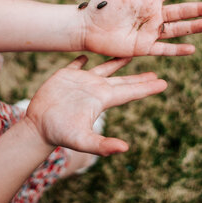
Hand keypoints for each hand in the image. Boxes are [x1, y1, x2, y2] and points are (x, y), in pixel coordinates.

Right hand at [24, 55, 166, 155]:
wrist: (38, 126)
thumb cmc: (60, 133)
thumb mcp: (82, 140)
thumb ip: (102, 145)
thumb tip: (125, 148)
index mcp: (102, 99)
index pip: (130, 91)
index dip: (147, 87)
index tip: (163, 83)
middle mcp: (95, 89)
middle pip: (122, 81)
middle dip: (138, 77)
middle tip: (155, 72)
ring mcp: (81, 82)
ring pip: (104, 68)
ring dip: (116, 61)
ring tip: (128, 54)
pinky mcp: (66, 76)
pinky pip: (78, 64)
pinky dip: (84, 58)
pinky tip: (89, 54)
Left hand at [80, 0, 201, 56]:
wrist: (86, 29)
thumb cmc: (98, 7)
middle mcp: (152, 15)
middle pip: (181, 11)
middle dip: (199, 9)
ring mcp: (149, 32)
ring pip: (177, 29)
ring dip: (194, 27)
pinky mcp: (144, 47)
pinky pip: (164, 49)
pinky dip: (178, 49)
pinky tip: (192, 49)